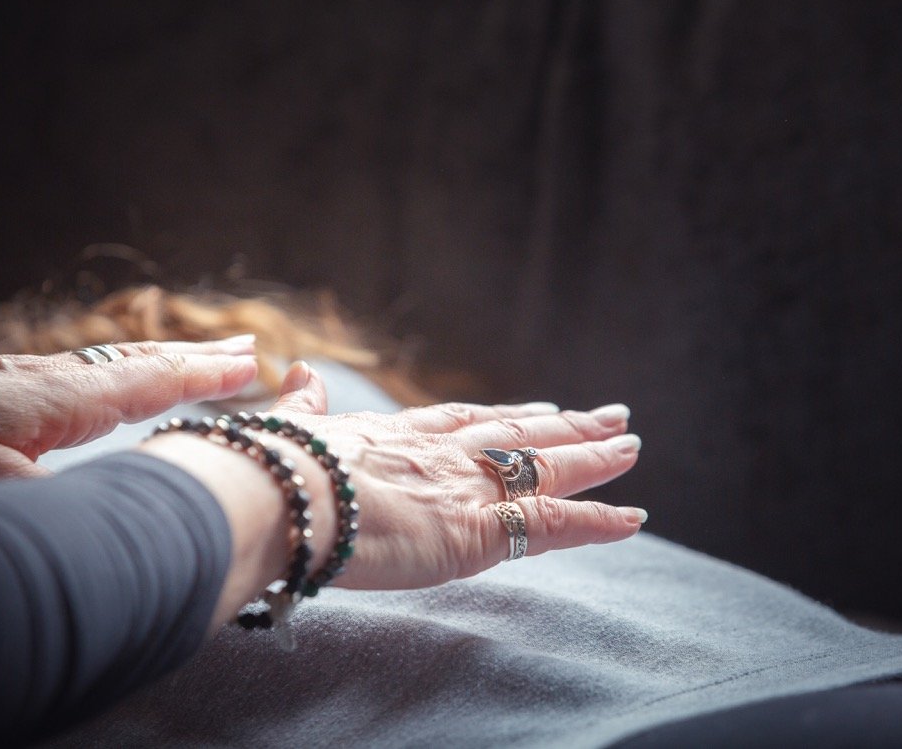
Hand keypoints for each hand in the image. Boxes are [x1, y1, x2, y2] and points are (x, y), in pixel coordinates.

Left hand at [0, 338, 258, 489]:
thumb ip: (67, 507)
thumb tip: (132, 520)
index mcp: (58, 397)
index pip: (149, 380)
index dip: (202, 376)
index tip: (251, 364)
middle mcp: (44, 379)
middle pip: (136, 362)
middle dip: (193, 357)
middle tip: (243, 348)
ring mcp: (13, 381)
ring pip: (106, 367)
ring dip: (157, 363)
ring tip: (191, 360)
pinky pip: (76, 376)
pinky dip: (115, 377)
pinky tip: (101, 388)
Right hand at [267, 362, 645, 590]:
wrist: (274, 496)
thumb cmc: (268, 470)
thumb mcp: (287, 428)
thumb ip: (303, 406)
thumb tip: (298, 373)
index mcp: (397, 434)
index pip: (467, 422)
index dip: (507, 417)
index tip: (540, 409)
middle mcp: (441, 453)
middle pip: (520, 434)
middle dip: (566, 427)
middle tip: (610, 416)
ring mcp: (465, 487)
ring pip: (547, 467)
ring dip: (593, 458)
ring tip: (631, 445)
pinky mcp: (478, 528)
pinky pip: (553, 524)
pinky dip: (597, 522)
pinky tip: (633, 517)